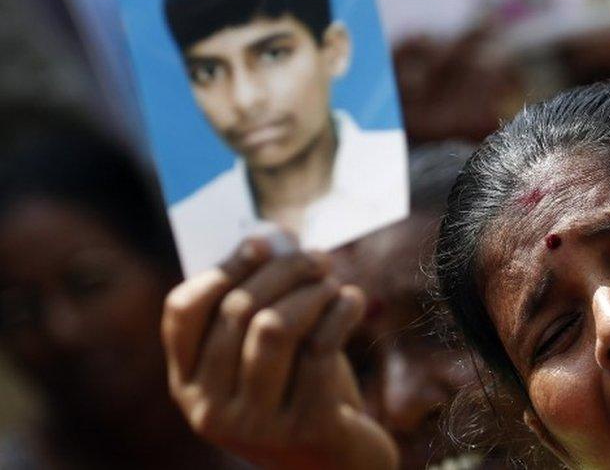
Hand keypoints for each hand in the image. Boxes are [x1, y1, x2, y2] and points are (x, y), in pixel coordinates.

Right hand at [162, 238, 397, 469]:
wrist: (339, 464)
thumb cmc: (301, 392)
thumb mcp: (271, 351)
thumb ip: (263, 299)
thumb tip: (271, 235)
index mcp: (188, 384)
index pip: (183, 311)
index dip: (223, 267)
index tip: (261, 242)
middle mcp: (210, 409)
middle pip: (238, 310)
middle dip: (284, 270)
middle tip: (319, 257)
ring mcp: (255, 426)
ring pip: (276, 327)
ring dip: (312, 292)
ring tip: (334, 285)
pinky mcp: (304, 429)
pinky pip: (320, 348)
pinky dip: (341, 312)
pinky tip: (353, 302)